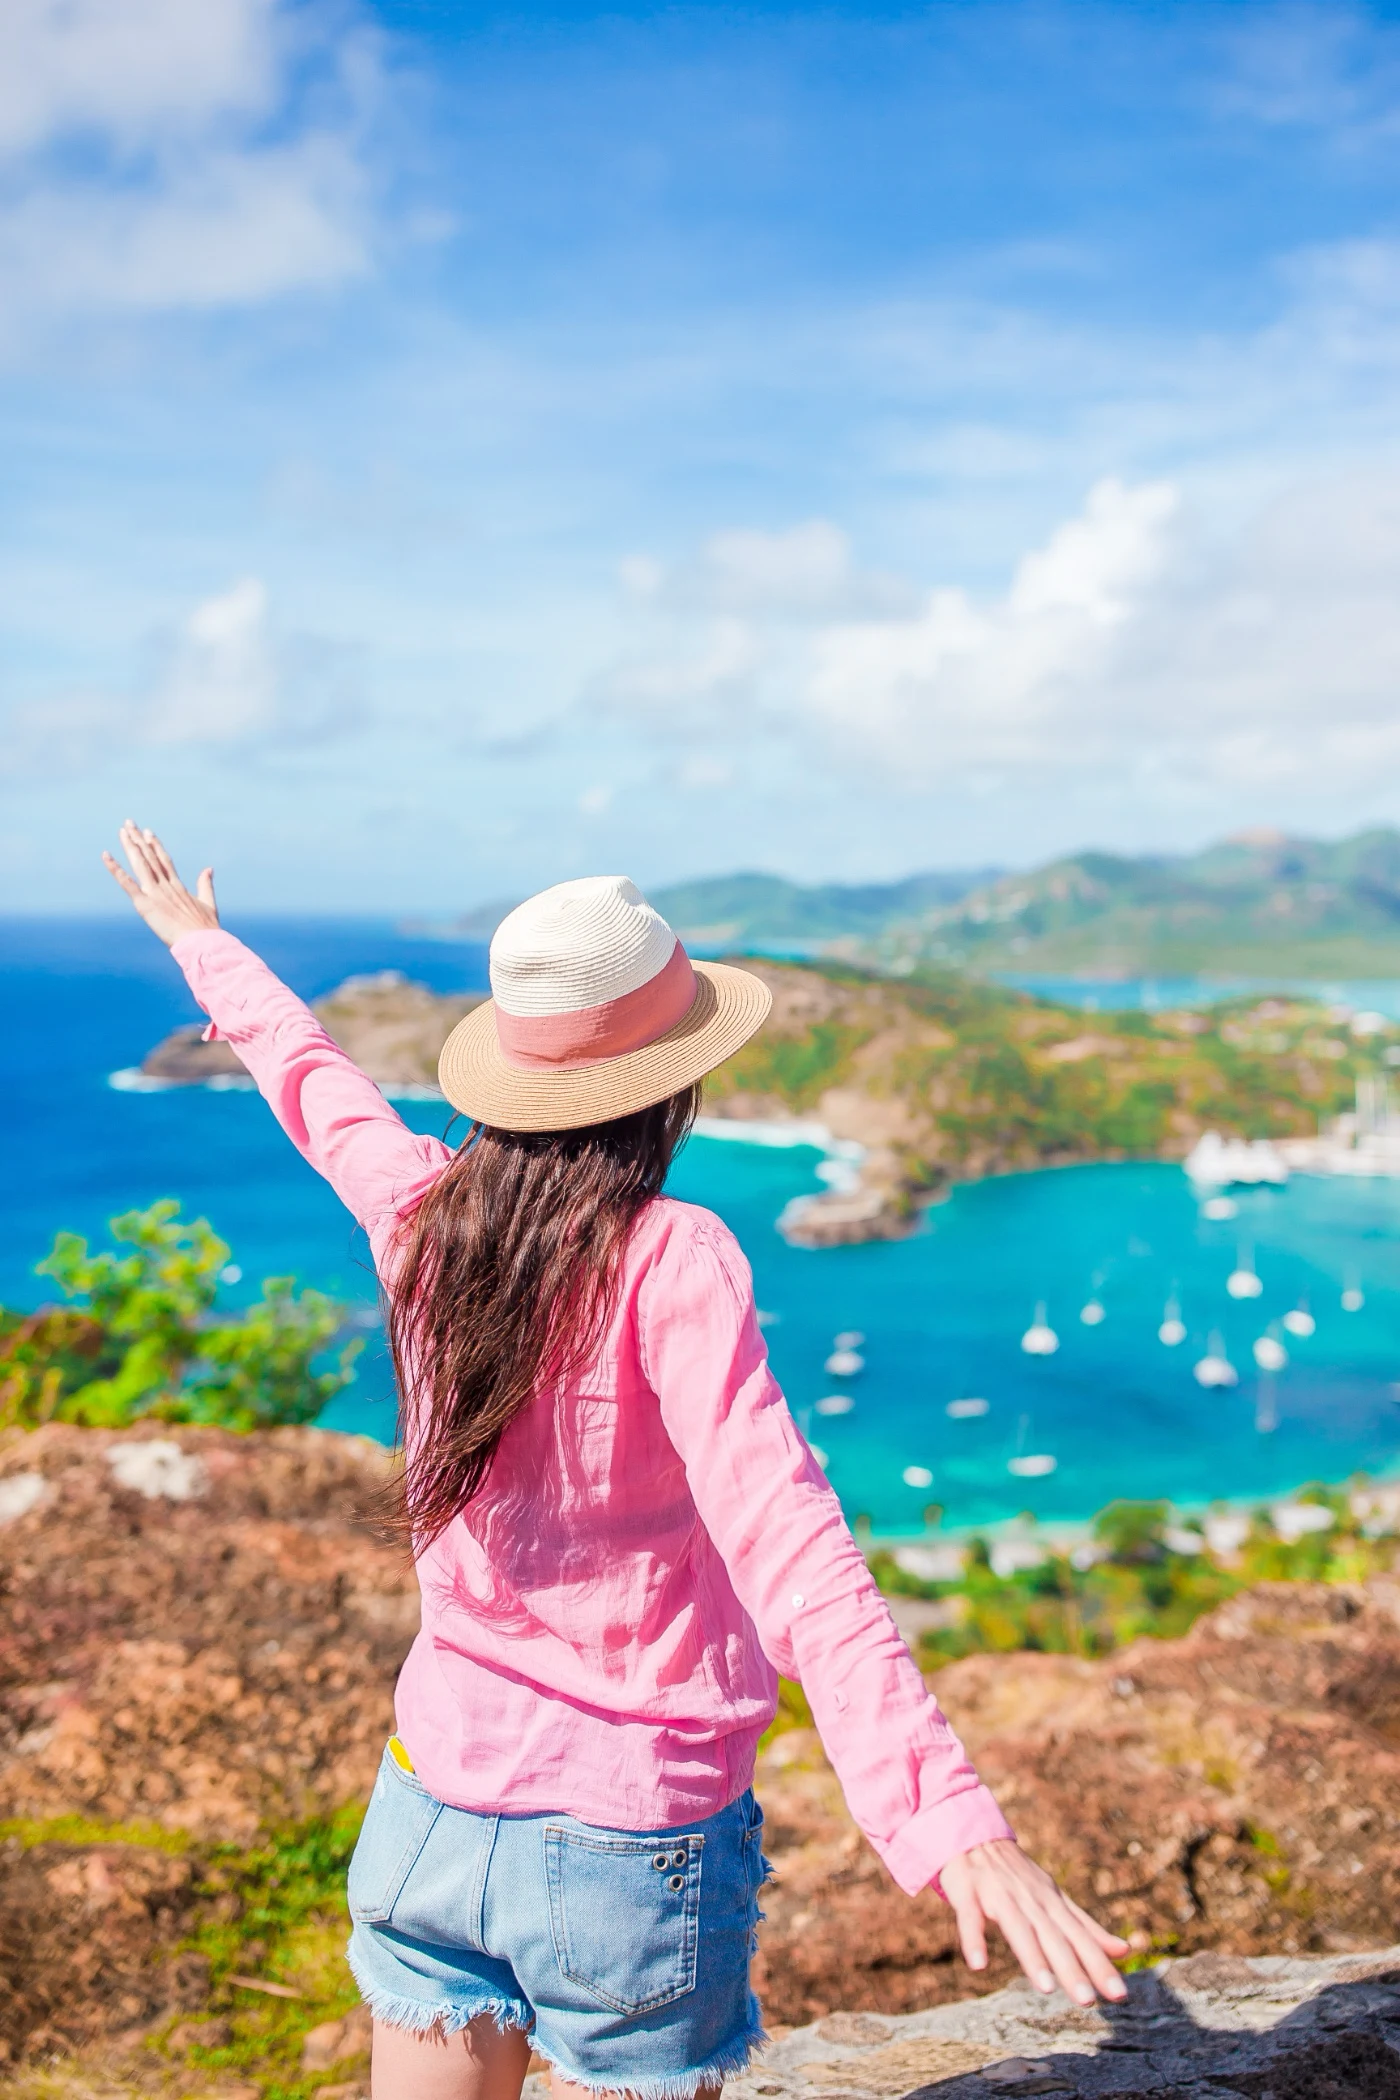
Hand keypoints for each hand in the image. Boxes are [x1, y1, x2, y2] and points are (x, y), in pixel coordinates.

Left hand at [102, 821, 219, 948]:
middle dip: (138, 839)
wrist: (202, 941)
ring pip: (140, 863)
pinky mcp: (145, 903)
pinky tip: (106, 855)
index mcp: (178, 886)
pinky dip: (115, 869)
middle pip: (149, 856)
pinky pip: (126, 883)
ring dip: (130, 846)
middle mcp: (165, 885)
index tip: (148, 832)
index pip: (164, 860)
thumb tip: (209, 868)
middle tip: (129, 823)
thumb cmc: (206, 928)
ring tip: (122, 831)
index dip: (155, 845)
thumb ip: (205, 884)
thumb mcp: (208, 903)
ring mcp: (154, 892)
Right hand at [940, 1839, 1128, 2006]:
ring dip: (1031, 1957)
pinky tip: (979, 1964)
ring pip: (1018, 1929)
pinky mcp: (968, 1893)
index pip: (1080, 1938)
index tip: (1119, 1994)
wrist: (971, 1834)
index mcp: (1052, 1903)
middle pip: (1053, 1938)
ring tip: (1046, 1988)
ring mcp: (999, 1896)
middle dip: (1070, 1968)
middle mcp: (1030, 1900)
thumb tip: (1125, 1950)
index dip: (1099, 1965)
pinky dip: (974, 1939)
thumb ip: (1086, 1928)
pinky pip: (971, 1918)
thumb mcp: (1055, 1898)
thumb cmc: (1018, 1876)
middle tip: (1087, 2001)